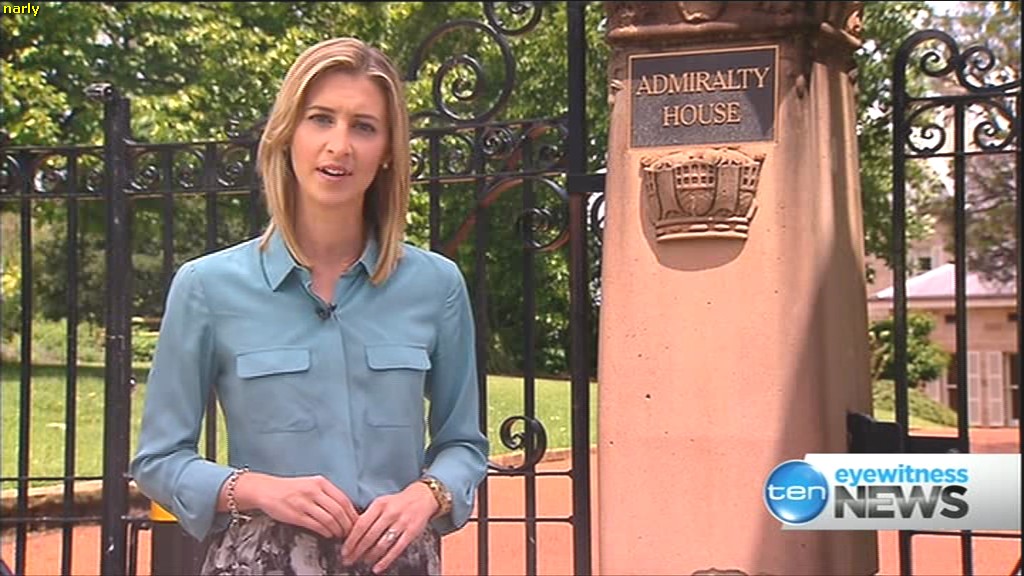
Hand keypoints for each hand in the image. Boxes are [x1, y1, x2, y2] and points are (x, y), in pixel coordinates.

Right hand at [234, 472, 357, 538]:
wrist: (266, 490)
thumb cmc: (291, 488)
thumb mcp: (311, 484)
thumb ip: (327, 494)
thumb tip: (346, 509)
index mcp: (320, 482)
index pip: (344, 500)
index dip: (352, 513)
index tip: (357, 522)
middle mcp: (314, 491)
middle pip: (339, 511)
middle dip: (347, 524)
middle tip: (350, 532)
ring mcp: (304, 503)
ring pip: (329, 519)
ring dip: (337, 530)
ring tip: (340, 535)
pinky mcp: (296, 515)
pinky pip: (316, 525)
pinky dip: (326, 532)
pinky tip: (329, 534)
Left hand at [341, 481, 438, 573]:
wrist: (423, 497)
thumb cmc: (398, 502)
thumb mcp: (382, 503)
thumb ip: (369, 516)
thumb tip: (352, 534)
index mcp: (379, 504)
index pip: (361, 524)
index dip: (351, 540)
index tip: (345, 550)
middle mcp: (390, 513)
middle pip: (369, 536)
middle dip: (357, 551)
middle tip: (349, 560)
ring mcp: (402, 522)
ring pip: (382, 544)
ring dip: (370, 556)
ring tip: (363, 562)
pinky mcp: (412, 532)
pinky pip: (397, 549)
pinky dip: (386, 560)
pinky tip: (378, 567)